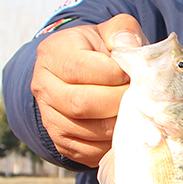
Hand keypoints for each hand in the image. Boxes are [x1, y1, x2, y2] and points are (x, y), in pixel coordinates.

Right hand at [31, 13, 146, 166]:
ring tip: (136, 111)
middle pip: (81, 103)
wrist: (88, 76)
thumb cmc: (104, 52)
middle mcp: (43, 86)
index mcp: (53, 53)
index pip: (80, 68)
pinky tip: (127, 128)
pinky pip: (89, 151)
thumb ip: (123, 31)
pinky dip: (113, 143)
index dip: (113, 74)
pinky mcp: (62, 143)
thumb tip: (130, 46)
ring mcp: (49, 118)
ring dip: (120, 123)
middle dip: (118, 101)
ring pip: (87, 130)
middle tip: (139, 96)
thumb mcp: (113, 33)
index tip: (132, 73)